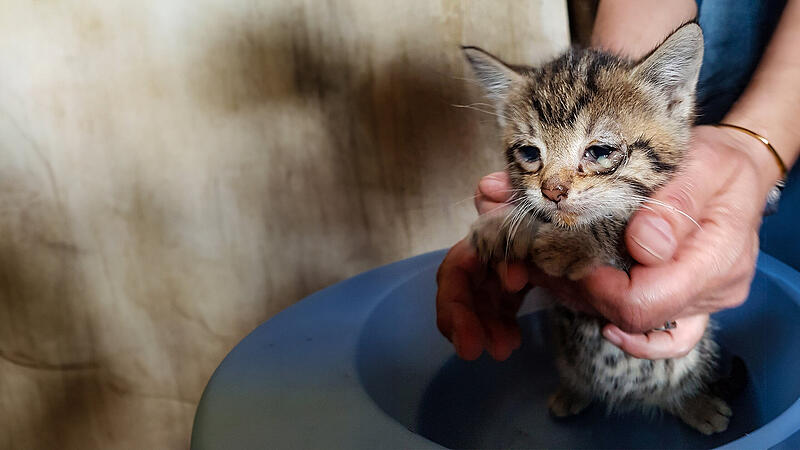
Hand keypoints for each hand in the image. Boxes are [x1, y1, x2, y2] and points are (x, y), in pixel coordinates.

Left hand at [437, 125, 770, 359]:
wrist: (736, 171)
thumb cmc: (720, 164)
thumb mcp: (703, 165)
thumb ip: (674, 204)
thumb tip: (643, 245)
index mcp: (716, 260)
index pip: (646, 301)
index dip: (598, 286)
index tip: (564, 254)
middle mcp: (709, 293)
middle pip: (632, 317)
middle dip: (578, 287)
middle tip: (538, 255)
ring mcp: (698, 304)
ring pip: (632, 322)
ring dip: (583, 295)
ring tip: (546, 263)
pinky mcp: (685, 303)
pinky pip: (659, 337)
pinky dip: (622, 325)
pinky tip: (594, 310)